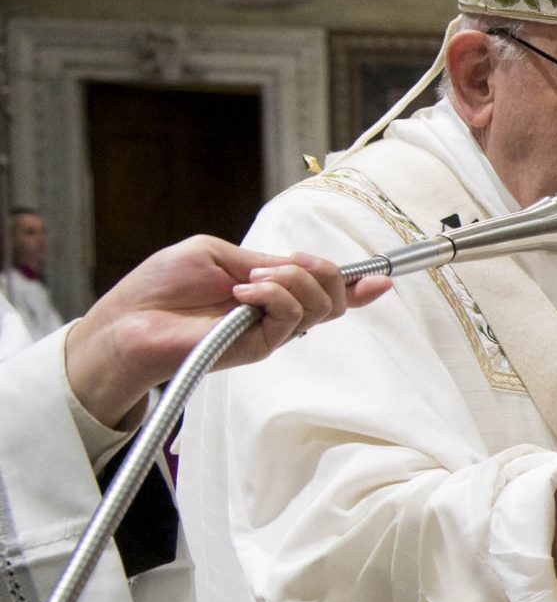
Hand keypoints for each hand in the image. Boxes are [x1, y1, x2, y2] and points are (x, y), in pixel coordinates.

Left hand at [61, 237, 389, 426]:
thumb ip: (265, 259)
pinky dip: (276, 296)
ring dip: (293, 281)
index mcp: (269, 289)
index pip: (323, 289)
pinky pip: (292, 319)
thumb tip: (304, 263)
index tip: (382, 278)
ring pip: (320, 306)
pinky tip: (243, 294)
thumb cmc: (160, 287)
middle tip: (293, 263)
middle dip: (327, 271)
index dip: (357, 285)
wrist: (128, 323)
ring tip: (251, 280)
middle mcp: (276, 313)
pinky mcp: (260, 347)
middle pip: (334, 297)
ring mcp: (270, 332)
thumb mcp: (217, 254)